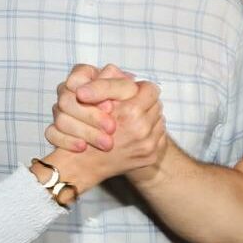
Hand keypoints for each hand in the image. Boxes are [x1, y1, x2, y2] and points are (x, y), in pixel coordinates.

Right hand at [43, 64, 166, 189]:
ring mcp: (148, 145)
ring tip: (133, 120)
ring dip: (148, 118)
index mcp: (131, 112)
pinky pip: (159, 136)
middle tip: (132, 105)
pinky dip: (150, 133)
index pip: (150, 89)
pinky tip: (134, 134)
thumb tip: (133, 78)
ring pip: (159, 119)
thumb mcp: (96, 101)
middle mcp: (142, 130)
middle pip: (157, 104)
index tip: (133, 92)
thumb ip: (114, 85)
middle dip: (145, 103)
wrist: (83, 164)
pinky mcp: (151, 156)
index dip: (140, 89)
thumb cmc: (85, 128)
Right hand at [47, 64, 137, 151]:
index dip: (93, 92)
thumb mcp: (126, 90)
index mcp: (84, 74)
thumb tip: (86, 92)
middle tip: (112, 128)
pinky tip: (83, 146)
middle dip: (90, 116)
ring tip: (107, 143)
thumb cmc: (128, 102)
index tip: (110, 107)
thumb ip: (111, 86)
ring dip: (85, 131)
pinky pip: (51, 134)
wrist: (126, 130)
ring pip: (61, 118)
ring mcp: (60, 110)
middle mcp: (68, 90)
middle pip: (66, 100)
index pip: (76, 79)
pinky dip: (67, 141)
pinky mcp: (56, 129)